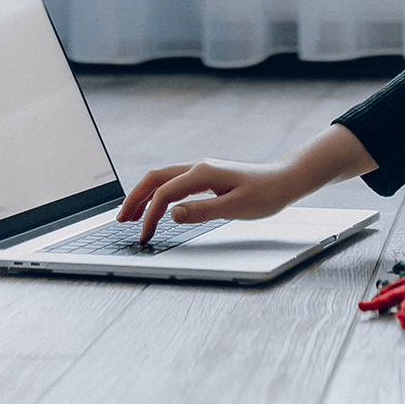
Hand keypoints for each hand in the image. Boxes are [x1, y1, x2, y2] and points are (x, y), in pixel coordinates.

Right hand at [114, 124, 378, 242]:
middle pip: (154, 178)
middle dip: (133, 199)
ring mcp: (201, 170)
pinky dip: (157, 194)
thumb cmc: (266, 194)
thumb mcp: (236, 208)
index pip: (164, 193)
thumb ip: (203, 211)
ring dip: (142, 195)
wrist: (285, 180)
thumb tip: (172, 214)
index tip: (144, 236)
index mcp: (203, 173)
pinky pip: (173, 182)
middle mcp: (198, 167)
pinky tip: (155, 208)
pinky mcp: (205, 176)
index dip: (149, 215)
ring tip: (129, 216)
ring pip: (161, 178)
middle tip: (119, 221)